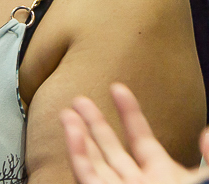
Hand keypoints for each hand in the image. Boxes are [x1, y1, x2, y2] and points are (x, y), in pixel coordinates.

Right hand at [60, 83, 208, 183]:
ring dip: (79, 134)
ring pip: (94, 159)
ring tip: (68, 111)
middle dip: (95, 122)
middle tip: (80, 99)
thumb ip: (208, 157)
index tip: (117, 88)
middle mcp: (138, 183)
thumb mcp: (206, 180)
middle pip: (111, 147)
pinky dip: (76, 152)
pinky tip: (72, 132)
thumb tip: (208, 131)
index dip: (129, 112)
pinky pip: (86, 174)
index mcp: (164, 175)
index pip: (140, 137)